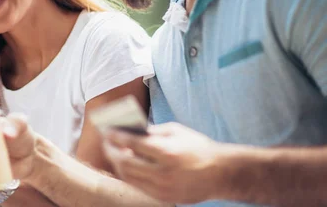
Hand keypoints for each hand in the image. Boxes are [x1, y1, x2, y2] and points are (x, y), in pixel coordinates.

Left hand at [102, 122, 225, 203]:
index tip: (107, 130)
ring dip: (117, 163)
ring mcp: (163, 189)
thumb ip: (151, 132)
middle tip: (107, 141)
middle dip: (111, 151)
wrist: (222, 173)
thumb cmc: (198, 147)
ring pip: (129, 177)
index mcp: (167, 152)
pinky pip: (139, 186)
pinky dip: (130, 174)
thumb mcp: (175, 131)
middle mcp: (163, 173)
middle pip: (125, 163)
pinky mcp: (165, 198)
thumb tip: (127, 130)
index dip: (115, 136)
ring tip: (114, 152)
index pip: (131, 144)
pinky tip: (127, 164)